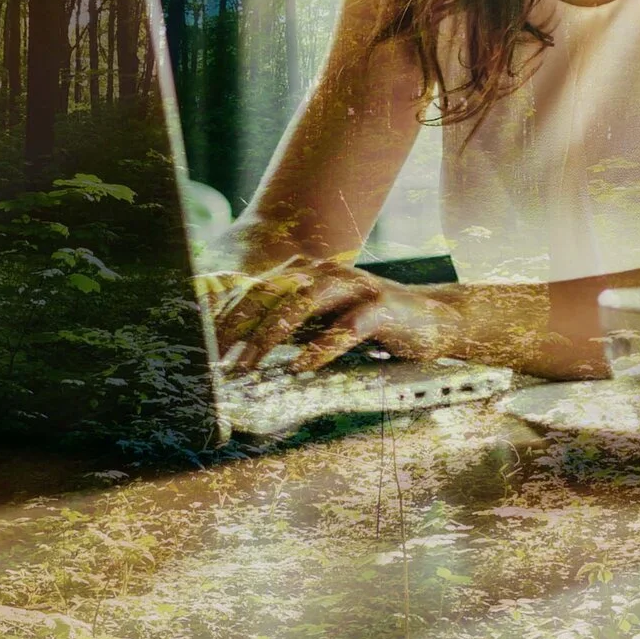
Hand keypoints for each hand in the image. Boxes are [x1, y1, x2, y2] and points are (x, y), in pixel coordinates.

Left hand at [208, 257, 453, 374]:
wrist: (435, 318)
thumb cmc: (371, 322)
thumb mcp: (323, 319)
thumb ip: (288, 324)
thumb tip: (240, 345)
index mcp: (307, 272)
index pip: (257, 289)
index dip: (227, 315)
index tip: (204, 344)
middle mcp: (326, 272)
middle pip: (272, 292)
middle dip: (240, 325)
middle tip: (219, 358)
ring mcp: (354, 287)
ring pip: (302, 304)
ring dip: (272, 336)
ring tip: (251, 364)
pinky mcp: (380, 309)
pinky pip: (345, 328)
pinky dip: (320, 348)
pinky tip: (302, 366)